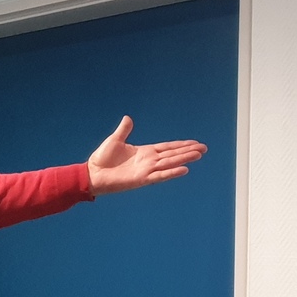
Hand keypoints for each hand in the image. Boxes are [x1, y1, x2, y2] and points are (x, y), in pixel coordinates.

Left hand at [86, 116, 206, 195]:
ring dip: (184, 159)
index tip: (194, 143)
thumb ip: (124, 130)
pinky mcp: (141, 179)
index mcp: (145, 152)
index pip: (167, 148)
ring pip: (170, 163)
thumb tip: (128, 118)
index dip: (181, 145)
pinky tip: (184, 169)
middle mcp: (148, 161)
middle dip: (188, 151)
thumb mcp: (114, 140)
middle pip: (173, 154)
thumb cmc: (102, 159)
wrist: (93, 174)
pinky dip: (172, 172)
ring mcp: (146, 170)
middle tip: (204, 148)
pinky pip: (160, 175)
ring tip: (199, 154)